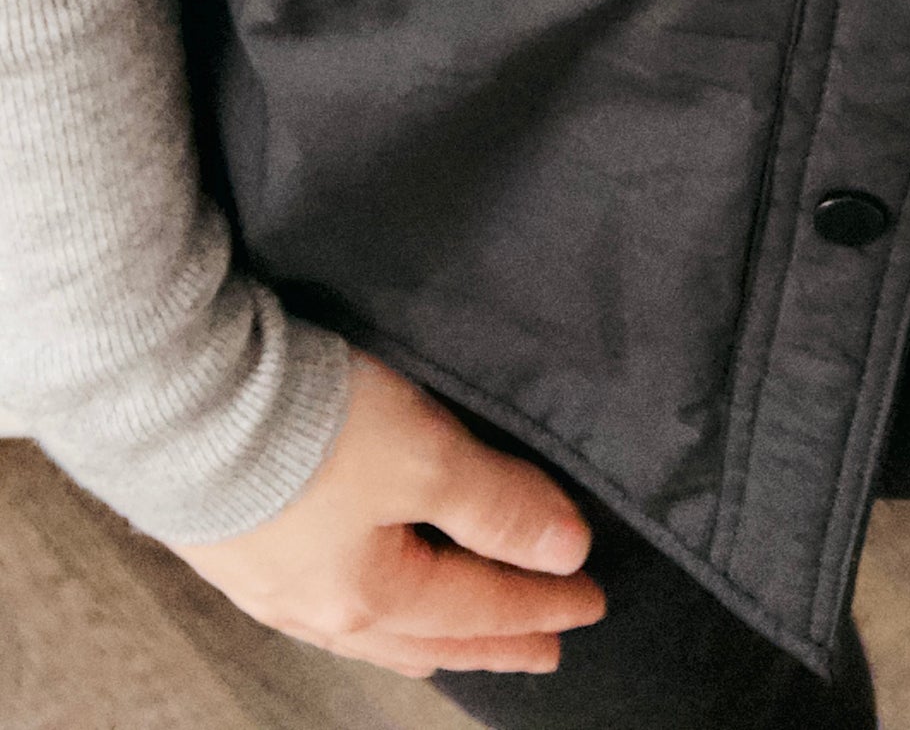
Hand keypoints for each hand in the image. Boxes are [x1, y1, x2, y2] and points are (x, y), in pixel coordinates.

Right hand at [174, 349, 606, 677]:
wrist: (175, 400)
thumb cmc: (303, 430)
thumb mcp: (423, 456)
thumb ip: (497, 506)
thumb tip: (566, 552)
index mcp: (374, 595)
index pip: (481, 605)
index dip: (542, 603)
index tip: (592, 601)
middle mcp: (322, 608)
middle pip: (429, 636)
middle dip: (491, 642)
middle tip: (541, 652)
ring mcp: (272, 585)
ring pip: (374, 632)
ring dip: (431, 635)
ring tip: (461, 639)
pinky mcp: (237, 548)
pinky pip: (325, 608)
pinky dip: (370, 616)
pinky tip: (365, 603)